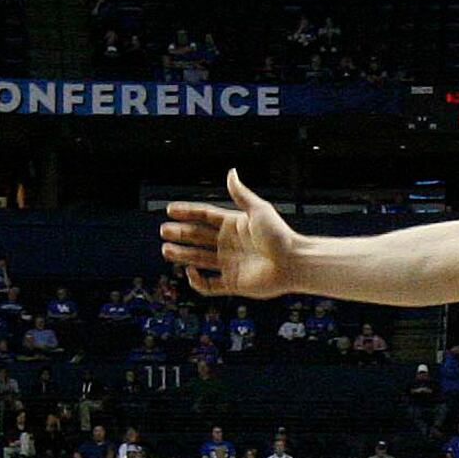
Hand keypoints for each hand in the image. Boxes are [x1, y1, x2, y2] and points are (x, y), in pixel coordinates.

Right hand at [160, 172, 306, 298]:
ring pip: (199, 259)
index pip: (205, 216)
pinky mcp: (233, 283)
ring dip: (182, 255)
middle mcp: (229, 244)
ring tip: (166, 250)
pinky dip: (197, 281)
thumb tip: (231, 172)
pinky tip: (190, 272)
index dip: (187, 213)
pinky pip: (209, 285)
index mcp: (233, 224)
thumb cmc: (280, 235)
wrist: (293, 263)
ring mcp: (230, 263)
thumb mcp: (259, 210)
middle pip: (198, 237)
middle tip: (164, 231)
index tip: (170, 210)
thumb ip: (241, 194)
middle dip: (180, 234)